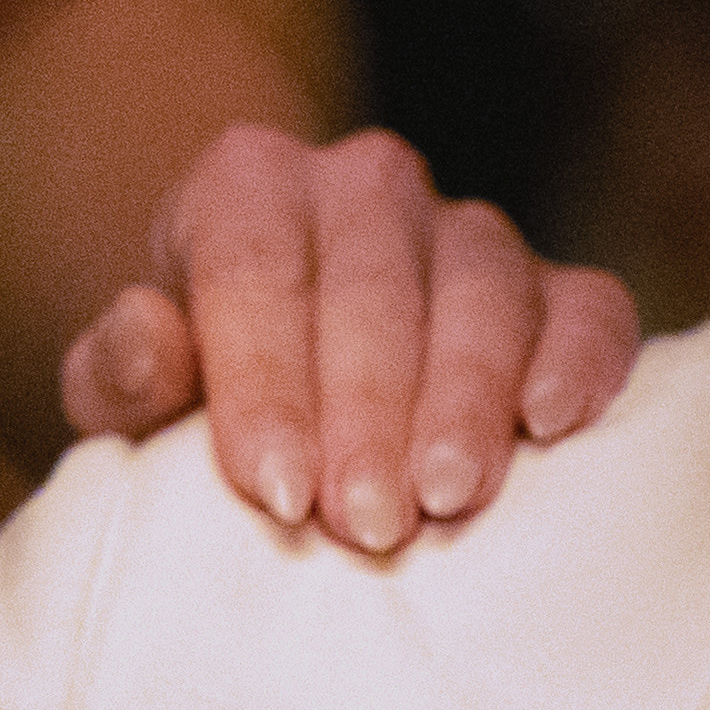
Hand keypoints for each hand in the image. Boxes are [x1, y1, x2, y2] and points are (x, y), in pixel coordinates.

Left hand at [52, 120, 637, 553]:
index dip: (265, 380)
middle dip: (368, 410)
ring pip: (482, 288)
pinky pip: (588, 305)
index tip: (275, 492)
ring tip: (448, 496)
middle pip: (372, 283)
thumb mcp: (131, 393)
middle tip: (365, 524)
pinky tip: (551, 424)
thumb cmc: (202, 397)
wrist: (293, 393)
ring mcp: (471, 230)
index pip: (253, 266)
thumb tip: (144, 334)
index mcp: (247, 186)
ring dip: (465, 396)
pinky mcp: (561, 287)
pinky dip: (579, 359)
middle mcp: (366, 184)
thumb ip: (120, 371)